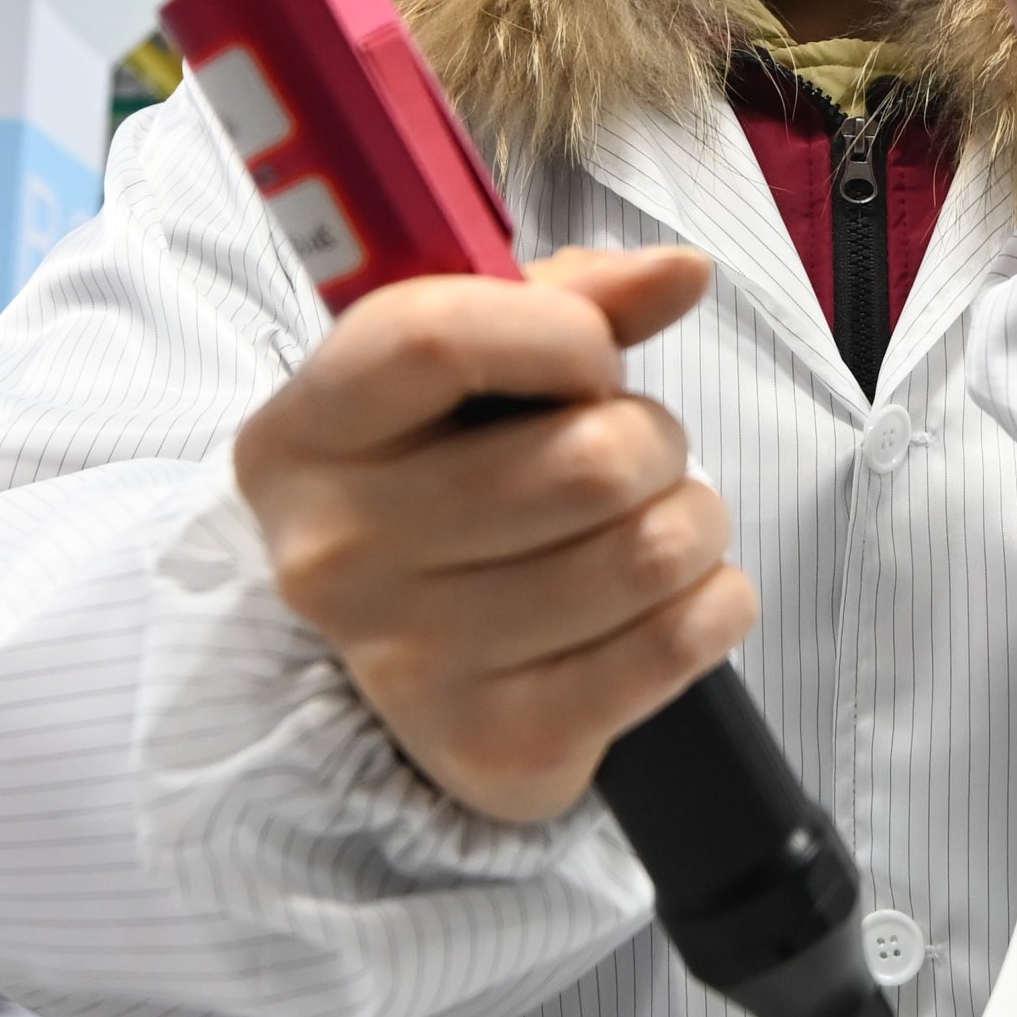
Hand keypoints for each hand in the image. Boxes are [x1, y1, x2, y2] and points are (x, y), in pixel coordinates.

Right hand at [232, 245, 752, 824]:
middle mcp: (336, 558)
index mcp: (301, 439)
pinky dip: (715, 603)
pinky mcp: (498, 744)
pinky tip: (675, 596)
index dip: (563, 333)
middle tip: (634, 456)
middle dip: (654, 440)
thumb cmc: (445, 482)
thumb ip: (567, 301)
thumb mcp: (467, 373)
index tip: (594, 357)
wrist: (407, 666)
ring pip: (650, 551)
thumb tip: (683, 272)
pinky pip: (678, 642)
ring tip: (655, 523)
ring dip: (694, 522)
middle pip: (586, 460)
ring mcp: (412, 664)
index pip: (436, 340)